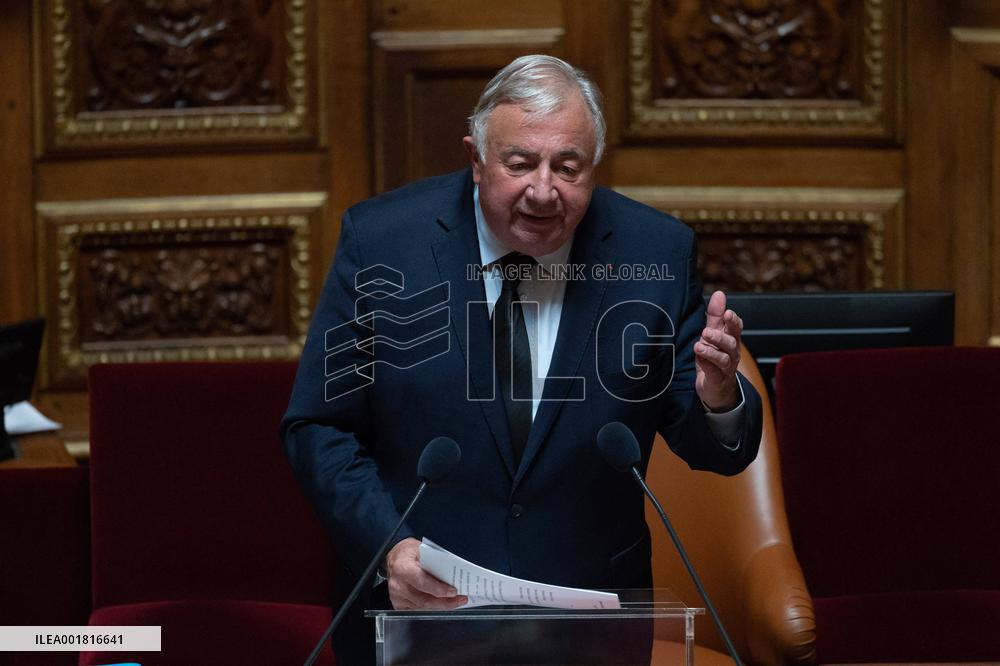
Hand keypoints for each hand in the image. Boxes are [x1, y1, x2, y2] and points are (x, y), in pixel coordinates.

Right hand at [385, 537, 467, 609]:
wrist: (394, 557)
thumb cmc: (409, 553)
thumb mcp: (423, 550)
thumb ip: (435, 562)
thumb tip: (453, 574)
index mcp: (403, 568)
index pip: (422, 582)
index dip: (439, 589)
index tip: (454, 592)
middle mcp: (398, 585)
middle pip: (425, 600)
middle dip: (445, 602)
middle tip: (460, 600)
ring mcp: (397, 597)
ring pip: (423, 607)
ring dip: (441, 606)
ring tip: (455, 602)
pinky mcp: (399, 604)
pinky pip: (419, 610)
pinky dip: (432, 607)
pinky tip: (442, 604)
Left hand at [694, 290, 742, 411]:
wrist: (716, 388)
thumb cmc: (715, 358)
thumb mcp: (714, 335)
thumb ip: (715, 316)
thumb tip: (719, 293)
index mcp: (731, 339)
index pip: (736, 328)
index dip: (733, 321)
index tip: (727, 313)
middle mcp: (732, 353)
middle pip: (731, 343)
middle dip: (719, 336)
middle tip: (706, 332)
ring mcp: (726, 368)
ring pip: (723, 358)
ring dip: (710, 351)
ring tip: (698, 346)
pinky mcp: (717, 380)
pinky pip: (714, 372)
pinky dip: (706, 365)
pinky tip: (699, 359)